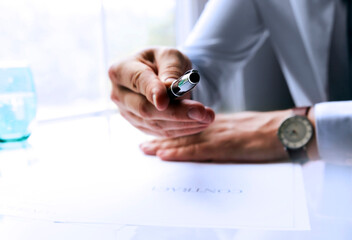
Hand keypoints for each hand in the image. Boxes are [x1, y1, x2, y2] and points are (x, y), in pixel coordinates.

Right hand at [108, 47, 214, 136]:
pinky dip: (182, 129)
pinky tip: (200, 124)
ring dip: (184, 123)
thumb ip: (170, 69)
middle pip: (145, 108)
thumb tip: (170, 87)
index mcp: (121, 70)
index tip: (166, 100)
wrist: (161, 75)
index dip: (152, 91)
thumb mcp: (171, 56)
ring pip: (155, 124)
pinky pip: (161, 132)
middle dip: (176, 112)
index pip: (137, 81)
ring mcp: (127, 113)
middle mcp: (119, 94)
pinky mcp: (140, 125)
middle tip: (203, 112)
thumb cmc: (164, 62)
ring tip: (208, 117)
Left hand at [140, 110, 291, 162]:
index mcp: (218, 123)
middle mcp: (213, 128)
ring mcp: (218, 136)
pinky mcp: (225, 147)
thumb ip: (226, 130)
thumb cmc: (269, 128)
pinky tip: (165, 155)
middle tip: (142, 145)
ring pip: (184, 141)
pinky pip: (197, 151)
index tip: (155, 134)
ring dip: (163, 147)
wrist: (287, 128)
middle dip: (160, 140)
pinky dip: (179, 153)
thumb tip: (213, 136)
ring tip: (146, 150)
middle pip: (182, 134)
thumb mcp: (243, 126)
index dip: (170, 132)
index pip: (188, 128)